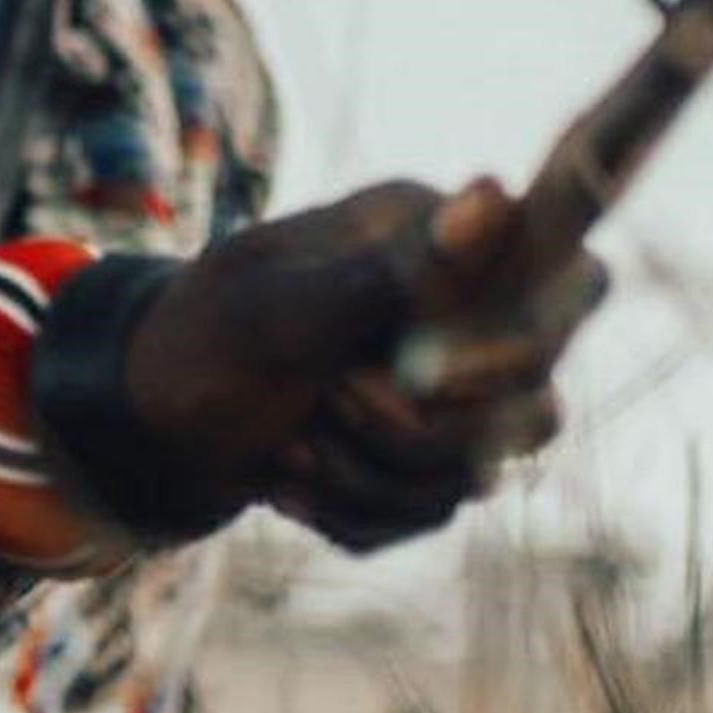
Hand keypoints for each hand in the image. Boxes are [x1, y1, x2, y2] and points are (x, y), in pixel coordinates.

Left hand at [101, 179, 605, 552]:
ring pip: (477, 475)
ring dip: (363, 475)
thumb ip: (392, 273)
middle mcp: (471, 313)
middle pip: (533, 405)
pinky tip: (286, 475)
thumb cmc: (202, 338)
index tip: (418, 373)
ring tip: (284, 442)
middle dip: (411, 429)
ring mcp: (460, 395)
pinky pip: (429, 517)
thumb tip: (496, 195)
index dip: (522, 339)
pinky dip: (348, 512)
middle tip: (324, 400)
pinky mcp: (431, 464)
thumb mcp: (279, 308)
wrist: (143, 420)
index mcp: (444, 241)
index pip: (570, 277)